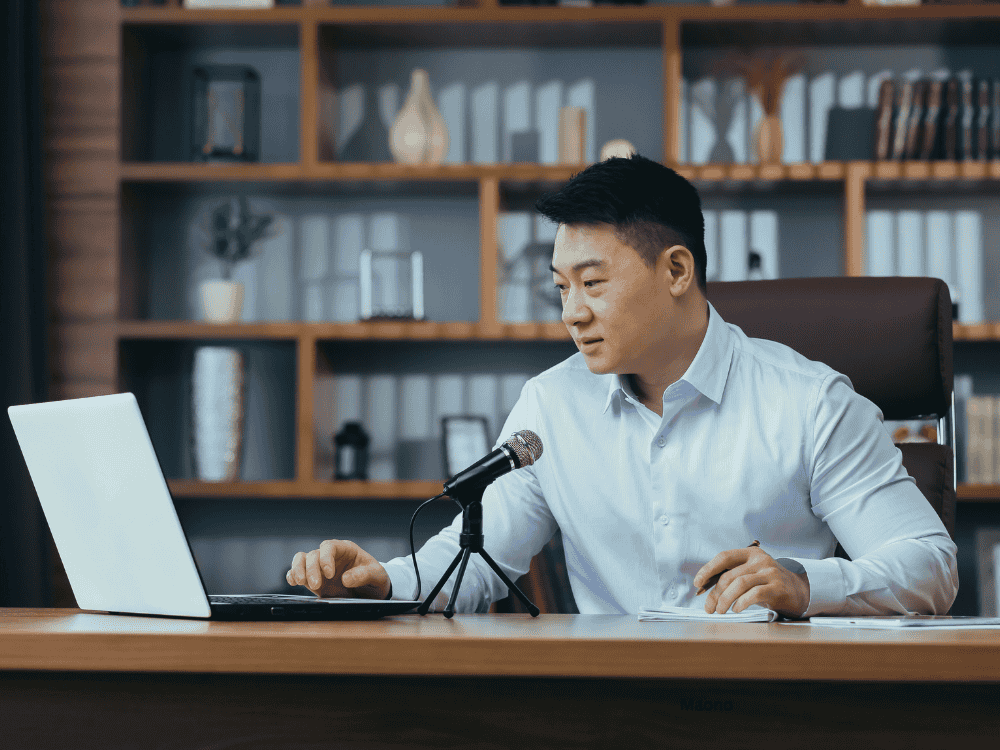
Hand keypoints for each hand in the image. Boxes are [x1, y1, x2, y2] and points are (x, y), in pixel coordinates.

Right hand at [286, 539, 390, 599]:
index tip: (329, 574)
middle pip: (313, 555)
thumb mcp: (377, 576)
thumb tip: (346, 579)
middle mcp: (330, 556)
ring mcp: (320, 567)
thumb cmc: (375, 578)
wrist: (371, 591)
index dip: (326, 558)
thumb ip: (364, 575)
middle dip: (311, 569)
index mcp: (346, 549)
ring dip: (298, 570)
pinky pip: (297, 572)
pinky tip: (294, 582)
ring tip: (301, 583)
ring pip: (301, 560)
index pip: (329, 546)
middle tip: (317, 585)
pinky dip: (292, 576)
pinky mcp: (313, 579)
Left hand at [692, 546, 809, 618]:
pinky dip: (741, 603)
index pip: (724, 557)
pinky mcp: (778, 587)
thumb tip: (705, 587)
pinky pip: (754, 594)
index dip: (708, 569)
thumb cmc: (768, 583)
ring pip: (739, 584)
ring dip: (725, 599)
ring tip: (720, 610)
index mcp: (750, 553)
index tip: (697, 583)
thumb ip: (732, 576)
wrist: (799, 591)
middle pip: (729, 575)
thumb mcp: (751, 573)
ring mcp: (770, 572)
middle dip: (715, 593)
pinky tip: (736, 609)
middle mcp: (760, 560)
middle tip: (709, 608)